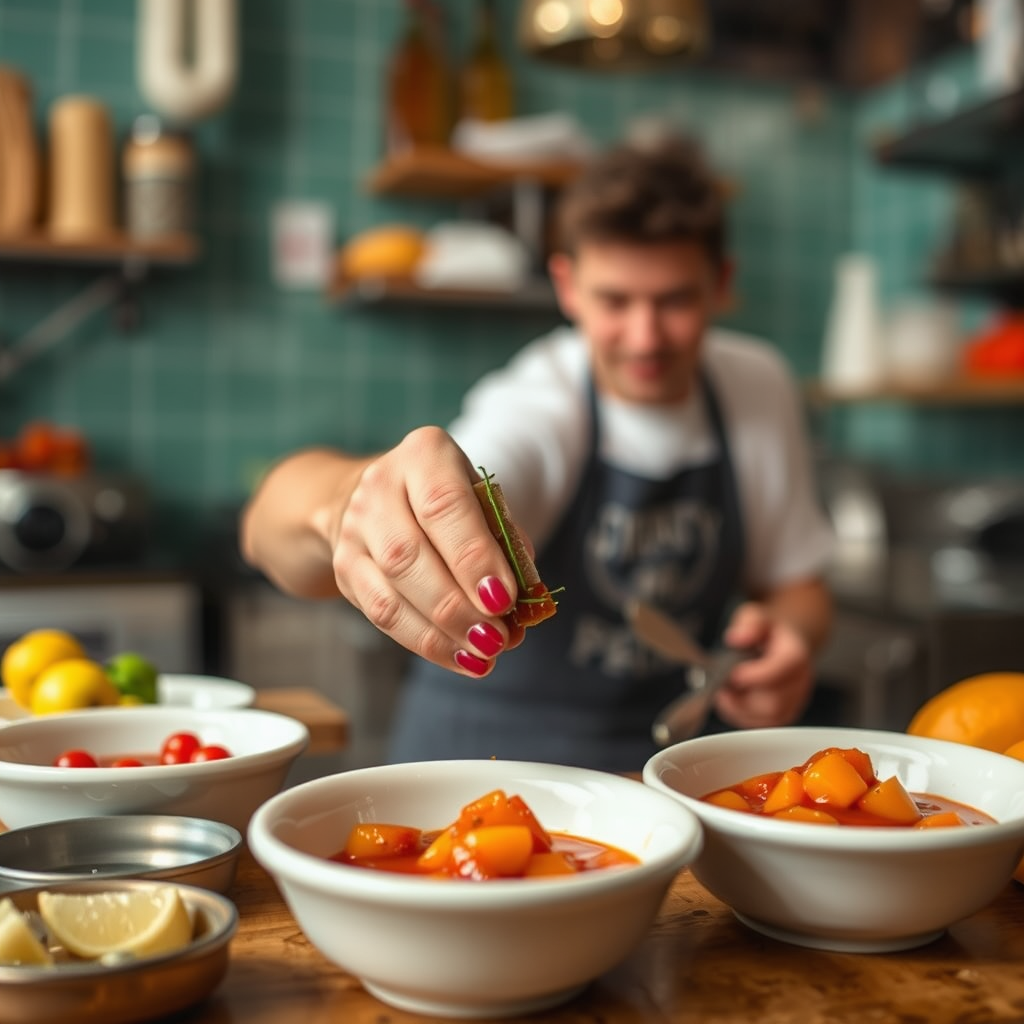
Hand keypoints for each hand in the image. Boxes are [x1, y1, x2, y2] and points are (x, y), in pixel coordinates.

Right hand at [324, 427, 524, 676]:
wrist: (378, 496)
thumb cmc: (448, 501)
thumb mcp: (482, 501)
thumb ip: (506, 542)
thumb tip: (527, 598)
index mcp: (423, 455)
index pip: (444, 506)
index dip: (474, 557)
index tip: (504, 599)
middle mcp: (379, 486)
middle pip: (409, 555)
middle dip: (457, 605)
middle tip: (497, 638)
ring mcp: (354, 528)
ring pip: (391, 591)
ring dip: (440, 632)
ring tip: (482, 656)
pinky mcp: (344, 567)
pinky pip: (380, 613)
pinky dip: (423, 641)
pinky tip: (457, 657)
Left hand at [712, 602, 813, 728]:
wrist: (782, 643)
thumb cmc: (767, 631)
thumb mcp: (755, 615)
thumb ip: (749, 624)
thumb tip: (737, 638)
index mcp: (796, 654)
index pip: (781, 671)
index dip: (755, 676)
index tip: (732, 675)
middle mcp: (801, 681)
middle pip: (774, 702)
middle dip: (743, 698)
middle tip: (721, 687)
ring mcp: (795, 701)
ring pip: (768, 718)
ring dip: (740, 709)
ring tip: (724, 694)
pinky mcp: (785, 714)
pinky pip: (764, 724)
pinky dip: (743, 717)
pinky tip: (731, 702)